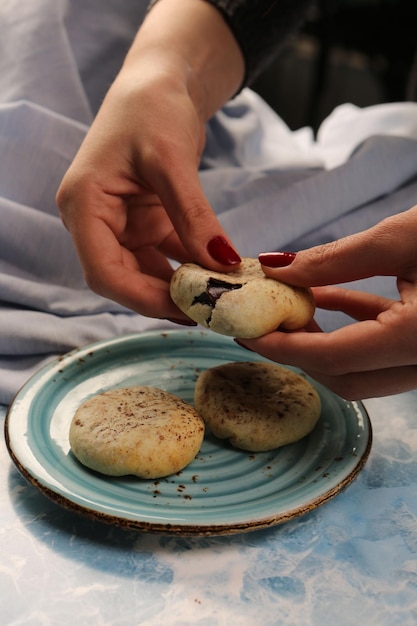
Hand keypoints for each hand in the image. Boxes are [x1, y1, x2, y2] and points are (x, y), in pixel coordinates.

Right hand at [56, 0, 242, 320]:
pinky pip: (167, 254)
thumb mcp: (171, 160)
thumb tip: (221, 264)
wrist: (162, 81)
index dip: (142, 298)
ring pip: (148, 272)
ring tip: (220, 297)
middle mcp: (97, 220)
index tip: (187, 310)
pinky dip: (192, 264)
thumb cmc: (153, 106)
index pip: (102, 271)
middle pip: (125, 278)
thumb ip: (193, 216)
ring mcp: (121, 223)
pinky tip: (220, 274)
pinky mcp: (145, 221)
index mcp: (84, 205)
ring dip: (182, 285)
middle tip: (210, 311)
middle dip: (166, 297)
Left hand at [238, 206, 416, 398]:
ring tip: (287, 304)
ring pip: (362, 367)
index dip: (284, 346)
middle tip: (260, 322)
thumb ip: (336, 258)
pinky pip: (382, 347)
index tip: (245, 331)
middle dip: (298, 351)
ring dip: (321, 339)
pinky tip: (324, 298)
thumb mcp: (405, 237)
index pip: (333, 358)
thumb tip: (275, 267)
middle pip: (344, 375)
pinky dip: (351, 327)